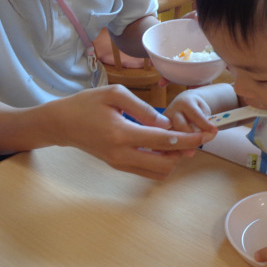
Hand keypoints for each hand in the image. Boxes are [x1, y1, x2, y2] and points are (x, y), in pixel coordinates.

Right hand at [54, 85, 212, 179]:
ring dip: (173, 159)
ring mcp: (119, 163)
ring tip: (180, 142)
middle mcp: (121, 154)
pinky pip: (147, 171)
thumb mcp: (114, 94)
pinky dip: (160, 162)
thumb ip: (141, 107)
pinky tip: (164, 147)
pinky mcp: (118, 166)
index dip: (187, 138)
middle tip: (196, 139)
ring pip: (157, 173)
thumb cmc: (87, 104)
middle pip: (164, 164)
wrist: (63, 124)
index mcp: (121, 134)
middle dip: (184, 152)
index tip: (204, 134)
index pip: (162, 141)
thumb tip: (165, 124)